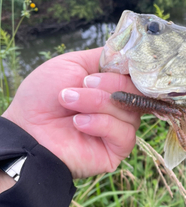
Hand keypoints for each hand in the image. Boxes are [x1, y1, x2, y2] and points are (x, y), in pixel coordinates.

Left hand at [2, 48, 140, 178]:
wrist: (28, 129)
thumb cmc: (44, 97)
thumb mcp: (72, 63)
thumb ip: (104, 57)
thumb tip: (129, 57)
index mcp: (112, 85)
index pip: (135, 74)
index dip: (125, 69)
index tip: (104, 68)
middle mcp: (120, 105)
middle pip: (135, 90)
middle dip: (107, 84)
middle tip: (81, 85)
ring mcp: (120, 128)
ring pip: (130, 110)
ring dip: (97, 103)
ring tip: (70, 105)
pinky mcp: (118, 149)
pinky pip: (125, 134)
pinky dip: (101, 124)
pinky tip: (79, 123)